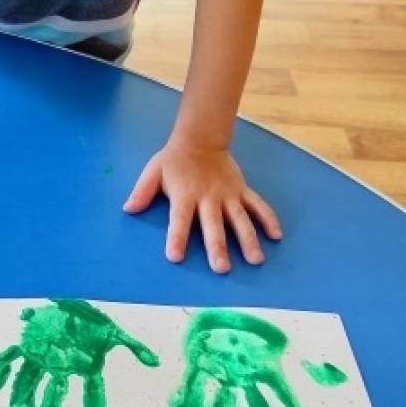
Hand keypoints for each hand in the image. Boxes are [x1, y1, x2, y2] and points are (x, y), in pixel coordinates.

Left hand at [123, 138, 281, 270]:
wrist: (200, 138)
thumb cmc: (174, 160)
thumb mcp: (153, 171)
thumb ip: (142, 191)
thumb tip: (128, 209)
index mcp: (185, 195)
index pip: (179, 219)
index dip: (177, 237)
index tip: (175, 256)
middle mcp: (208, 197)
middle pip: (213, 224)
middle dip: (218, 246)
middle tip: (222, 268)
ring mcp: (228, 195)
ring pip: (240, 219)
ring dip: (248, 239)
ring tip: (255, 260)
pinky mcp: (242, 190)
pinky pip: (258, 205)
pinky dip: (268, 219)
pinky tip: (276, 236)